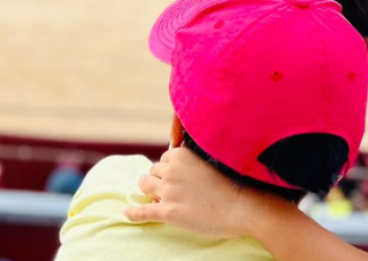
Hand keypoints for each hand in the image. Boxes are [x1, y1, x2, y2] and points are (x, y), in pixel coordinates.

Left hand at [124, 147, 288, 238]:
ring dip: (148, 191)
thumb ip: (192, 162)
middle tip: (170, 189)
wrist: (241, 208)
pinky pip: (143, 211)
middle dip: (159, 179)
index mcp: (181, 155)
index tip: (176, 176)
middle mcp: (170, 170)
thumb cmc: (231, 186)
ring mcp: (167, 191)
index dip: (169, 169)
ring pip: (145, 186)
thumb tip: (176, 163)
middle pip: (153, 171)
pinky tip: (126, 212)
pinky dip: (133, 212)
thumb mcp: (209, 162)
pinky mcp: (167, 211)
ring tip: (153, 196)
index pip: (164, 158)